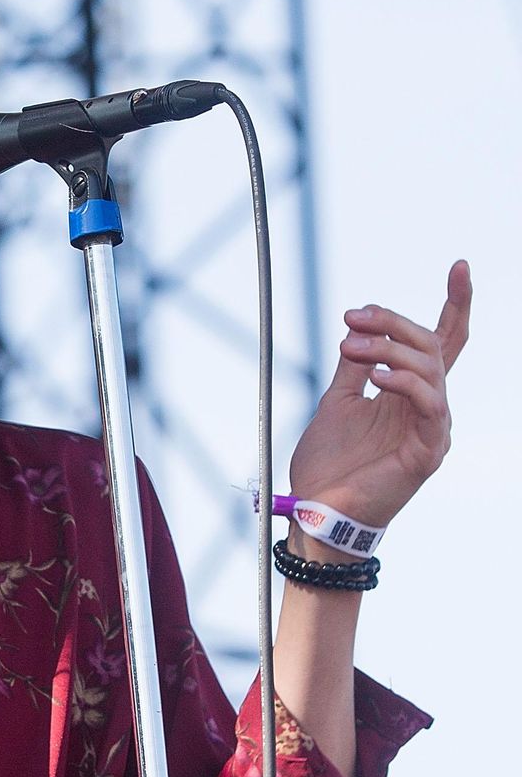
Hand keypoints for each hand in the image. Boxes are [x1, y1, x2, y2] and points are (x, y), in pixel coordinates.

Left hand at [288, 260, 471, 527]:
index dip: (456, 304)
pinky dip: (404, 381)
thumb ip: (354, 366)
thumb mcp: (337, 401)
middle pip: (431, 345)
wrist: (317, 509)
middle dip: (391, 322)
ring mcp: (432, 428)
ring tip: (350, 346)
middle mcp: (427, 406)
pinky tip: (375, 375)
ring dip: (388, 347)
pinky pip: (430, 403)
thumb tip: (357, 329)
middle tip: (350, 317)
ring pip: (430, 367)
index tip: (460, 266)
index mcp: (407, 392)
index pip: (441, 342)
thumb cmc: (329, 463)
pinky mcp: (428, 451)